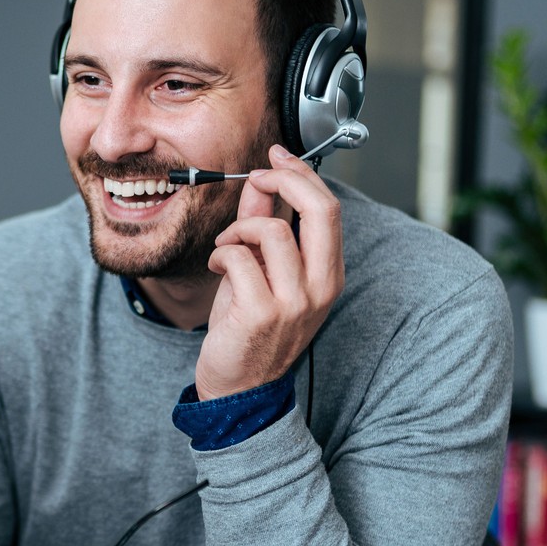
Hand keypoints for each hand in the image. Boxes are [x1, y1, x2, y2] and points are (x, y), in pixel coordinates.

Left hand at [195, 143, 343, 401]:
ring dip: (238, 229)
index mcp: (328, 275)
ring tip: (226, 247)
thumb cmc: (250, 331)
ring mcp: (295, 302)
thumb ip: (263, 223)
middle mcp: (320, 288)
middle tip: (257, 175)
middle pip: (321, 209)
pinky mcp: (263, 313)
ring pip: (271, 231)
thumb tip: (262, 181)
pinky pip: (239, 258)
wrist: (238, 389)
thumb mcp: (261, 270)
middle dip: (284, 179)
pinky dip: (221, 254)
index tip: (275, 156)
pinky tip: (217, 268)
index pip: (329, 208)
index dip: (301, 174)